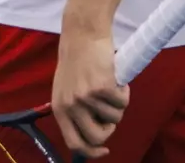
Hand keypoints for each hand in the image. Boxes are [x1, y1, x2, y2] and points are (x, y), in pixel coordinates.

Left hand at [51, 29, 128, 159]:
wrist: (82, 32)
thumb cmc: (77, 60)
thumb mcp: (66, 89)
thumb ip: (74, 110)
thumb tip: (92, 136)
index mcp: (59, 108)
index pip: (74, 143)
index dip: (92, 152)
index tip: (104, 150)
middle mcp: (70, 105)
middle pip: (97, 137)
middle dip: (110, 129)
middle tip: (111, 113)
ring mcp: (86, 97)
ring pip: (114, 118)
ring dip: (119, 105)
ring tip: (113, 88)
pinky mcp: (102, 87)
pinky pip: (122, 102)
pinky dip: (125, 93)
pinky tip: (118, 80)